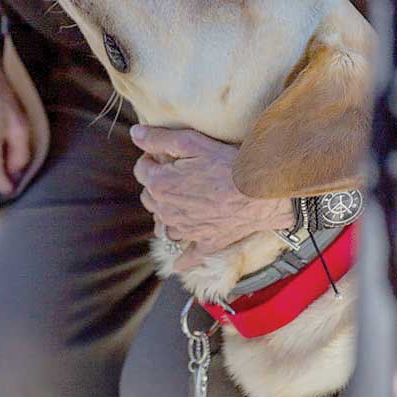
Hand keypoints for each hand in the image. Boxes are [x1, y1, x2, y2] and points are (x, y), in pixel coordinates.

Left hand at [130, 126, 292, 269]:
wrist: (261, 192)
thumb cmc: (228, 164)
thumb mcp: (192, 142)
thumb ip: (159, 139)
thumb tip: (134, 134)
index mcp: (160, 185)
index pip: (141, 170)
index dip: (151, 158)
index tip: (165, 154)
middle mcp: (167, 211)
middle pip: (149, 197)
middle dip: (157, 185)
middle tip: (177, 174)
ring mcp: (185, 230)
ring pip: (164, 224)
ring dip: (167, 215)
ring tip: (181, 203)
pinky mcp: (205, 243)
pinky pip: (187, 257)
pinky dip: (182, 258)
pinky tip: (178, 262)